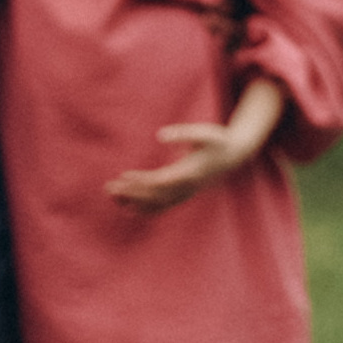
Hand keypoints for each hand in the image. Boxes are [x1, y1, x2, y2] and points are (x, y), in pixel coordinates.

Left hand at [107, 120, 258, 213]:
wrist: (233, 157)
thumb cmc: (217, 141)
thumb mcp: (203, 133)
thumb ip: (182, 133)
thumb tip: (160, 135)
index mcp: (189, 173)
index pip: (160, 182)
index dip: (141, 182)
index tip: (123, 177)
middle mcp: (185, 188)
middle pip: (153, 197)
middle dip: (131, 194)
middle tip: (108, 188)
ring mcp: (184, 195)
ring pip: (156, 206)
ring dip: (133, 203)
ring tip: (111, 196)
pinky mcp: (182, 196)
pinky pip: (161, 208)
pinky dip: (143, 210)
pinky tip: (126, 208)